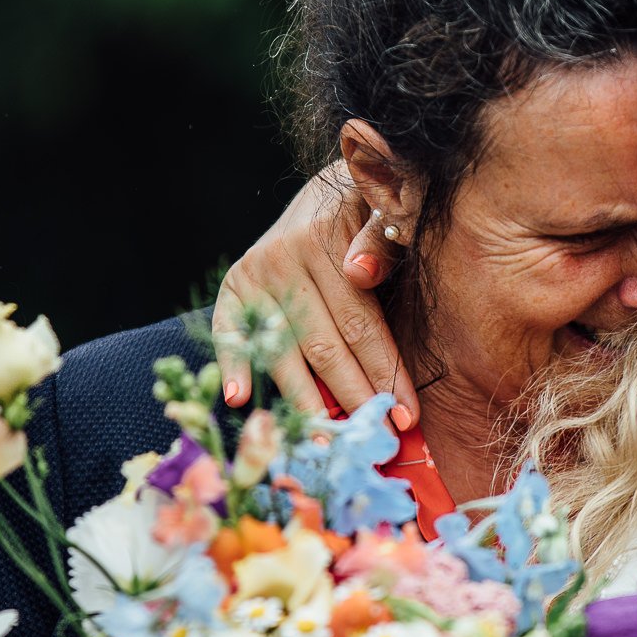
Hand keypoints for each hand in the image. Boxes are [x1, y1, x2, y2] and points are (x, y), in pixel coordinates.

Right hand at [211, 163, 413, 420]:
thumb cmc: (367, 217)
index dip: (385, 372)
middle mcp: (286, 259)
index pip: (361, 323)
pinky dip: (233, 365)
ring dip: (303, 401)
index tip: (406, 417)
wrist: (323, 192)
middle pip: (325, 346)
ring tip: (321, 444)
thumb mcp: (383, 215)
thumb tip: (362, 272)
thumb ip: (381, 240)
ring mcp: (256, 275)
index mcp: (329, 241)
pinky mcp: (233, 287)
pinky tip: (238, 398)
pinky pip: (231, 333)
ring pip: (285, 350)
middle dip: (352, 397)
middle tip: (370, 442)